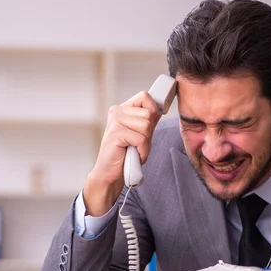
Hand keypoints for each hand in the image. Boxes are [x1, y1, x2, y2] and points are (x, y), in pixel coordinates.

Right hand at [83, 92, 160, 215]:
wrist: (110, 173)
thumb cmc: (125, 155)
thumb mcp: (141, 134)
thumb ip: (149, 121)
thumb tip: (160, 108)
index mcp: (122, 109)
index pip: (145, 96)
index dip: (153, 110)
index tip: (149, 126)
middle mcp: (117, 111)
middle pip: (149, 113)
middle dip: (149, 132)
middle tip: (138, 143)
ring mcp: (115, 121)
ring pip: (146, 126)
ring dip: (145, 143)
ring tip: (135, 149)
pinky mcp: (116, 133)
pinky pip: (141, 139)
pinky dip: (142, 151)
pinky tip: (133, 154)